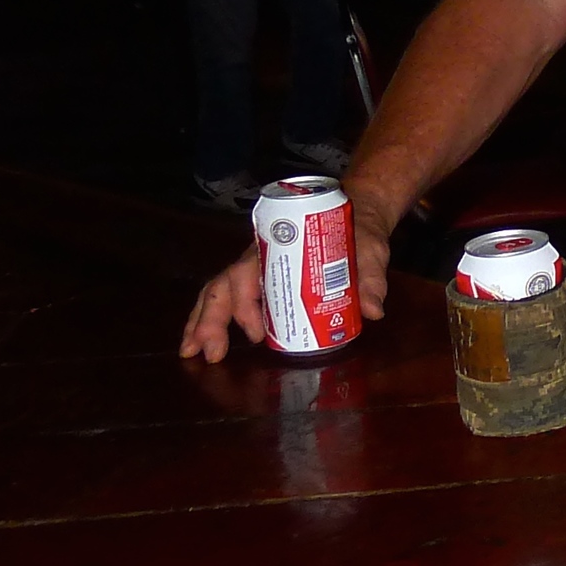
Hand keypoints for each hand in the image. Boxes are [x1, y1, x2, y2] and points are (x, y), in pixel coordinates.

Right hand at [175, 203, 391, 362]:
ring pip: (220, 291)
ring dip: (203, 320)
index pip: (248, 273)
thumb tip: (374, 311)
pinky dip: (215, 317)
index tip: (259, 334)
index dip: (247, 305)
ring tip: (191, 351)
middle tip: (208, 353)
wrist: (360, 211)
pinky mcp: (262, 278)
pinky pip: (231, 297)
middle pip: (224, 285)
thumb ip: (371, 279)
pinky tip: (209, 342)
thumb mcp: (370, 251)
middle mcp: (262, 257)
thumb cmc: (360, 232)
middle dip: (210, 319)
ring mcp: (259, 268)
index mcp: (281, 247)